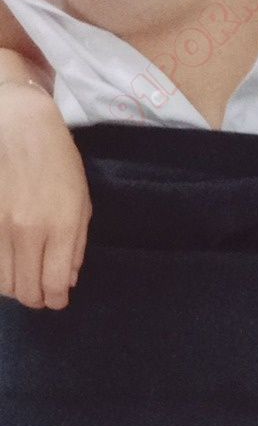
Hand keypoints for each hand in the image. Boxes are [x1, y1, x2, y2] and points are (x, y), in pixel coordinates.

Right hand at [0, 84, 92, 309]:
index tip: (57, 298)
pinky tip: (9, 260)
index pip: (55, 286)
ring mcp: (0, 226)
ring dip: (15, 287)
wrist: (19, 124)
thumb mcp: (81, 201)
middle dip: (36, 298)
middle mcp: (28, 231)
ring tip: (24, 276)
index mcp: (61, 226)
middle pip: (25, 292)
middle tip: (41, 292)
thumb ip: (76, 245)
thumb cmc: (58, 160)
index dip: (56, 301)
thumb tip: (68, 281)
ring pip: (2, 283)